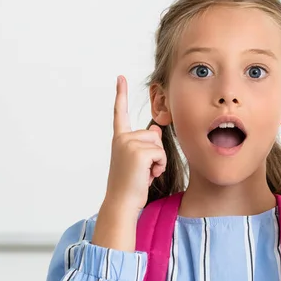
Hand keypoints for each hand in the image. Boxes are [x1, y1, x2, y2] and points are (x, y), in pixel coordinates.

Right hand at [105, 75, 167, 213]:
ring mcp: (129, 144)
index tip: (120, 77)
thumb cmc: (131, 184)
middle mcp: (122, 138)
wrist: (122, 203)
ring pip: (159, 144)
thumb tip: (156, 130)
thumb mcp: (140, 161)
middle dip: (155, 154)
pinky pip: (161, 154)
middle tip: (142, 171)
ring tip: (144, 174)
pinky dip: (159, 167)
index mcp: (120, 139)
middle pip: (154, 135)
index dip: (120, 94)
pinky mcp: (138, 152)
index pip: (119, 113)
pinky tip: (146, 176)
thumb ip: (147, 143)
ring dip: (158, 162)